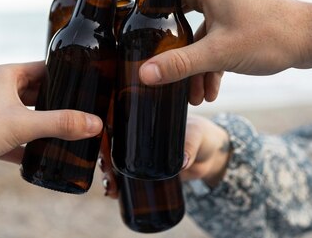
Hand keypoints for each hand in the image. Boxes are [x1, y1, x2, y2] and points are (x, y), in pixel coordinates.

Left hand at [0, 62, 103, 195]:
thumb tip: (94, 123)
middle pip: (40, 93)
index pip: (45, 68)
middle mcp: (1, 93)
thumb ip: (60, 123)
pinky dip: (33, 148)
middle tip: (88, 111)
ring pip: (30, 118)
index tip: (90, 83)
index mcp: (7, 77)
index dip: (67, 74)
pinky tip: (49, 158)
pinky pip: (19, 141)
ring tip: (75, 134)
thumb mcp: (21, 124)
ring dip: (48, 126)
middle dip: (62, 103)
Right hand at [99, 114, 230, 196]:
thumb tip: (183, 162)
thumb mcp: (196, 135)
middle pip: (111, 144)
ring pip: (115, 162)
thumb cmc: (201, 134)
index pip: (116, 121)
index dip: (103, 132)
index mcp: (144, 117)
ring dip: (108, 174)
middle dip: (103, 158)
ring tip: (110, 188)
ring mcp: (139, 154)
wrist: (211, 155)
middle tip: (107, 172)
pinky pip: (125, 176)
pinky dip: (117, 185)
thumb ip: (190, 146)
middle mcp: (137, 134)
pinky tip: (112, 193)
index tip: (101, 145)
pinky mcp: (144, 171)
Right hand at [139, 0, 310, 101]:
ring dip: (199, 65)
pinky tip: (213, 89)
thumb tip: (144, 73)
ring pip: (204, 34)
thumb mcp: (218, 54)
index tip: (142, 42)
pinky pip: (220, 37)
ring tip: (197, 96)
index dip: (151, 19)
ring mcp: (233, 0)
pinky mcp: (245, 14)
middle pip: (183, 21)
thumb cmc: (270, 37)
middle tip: (170, 79)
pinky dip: (216, 60)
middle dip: (179, 56)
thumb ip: (179, 65)